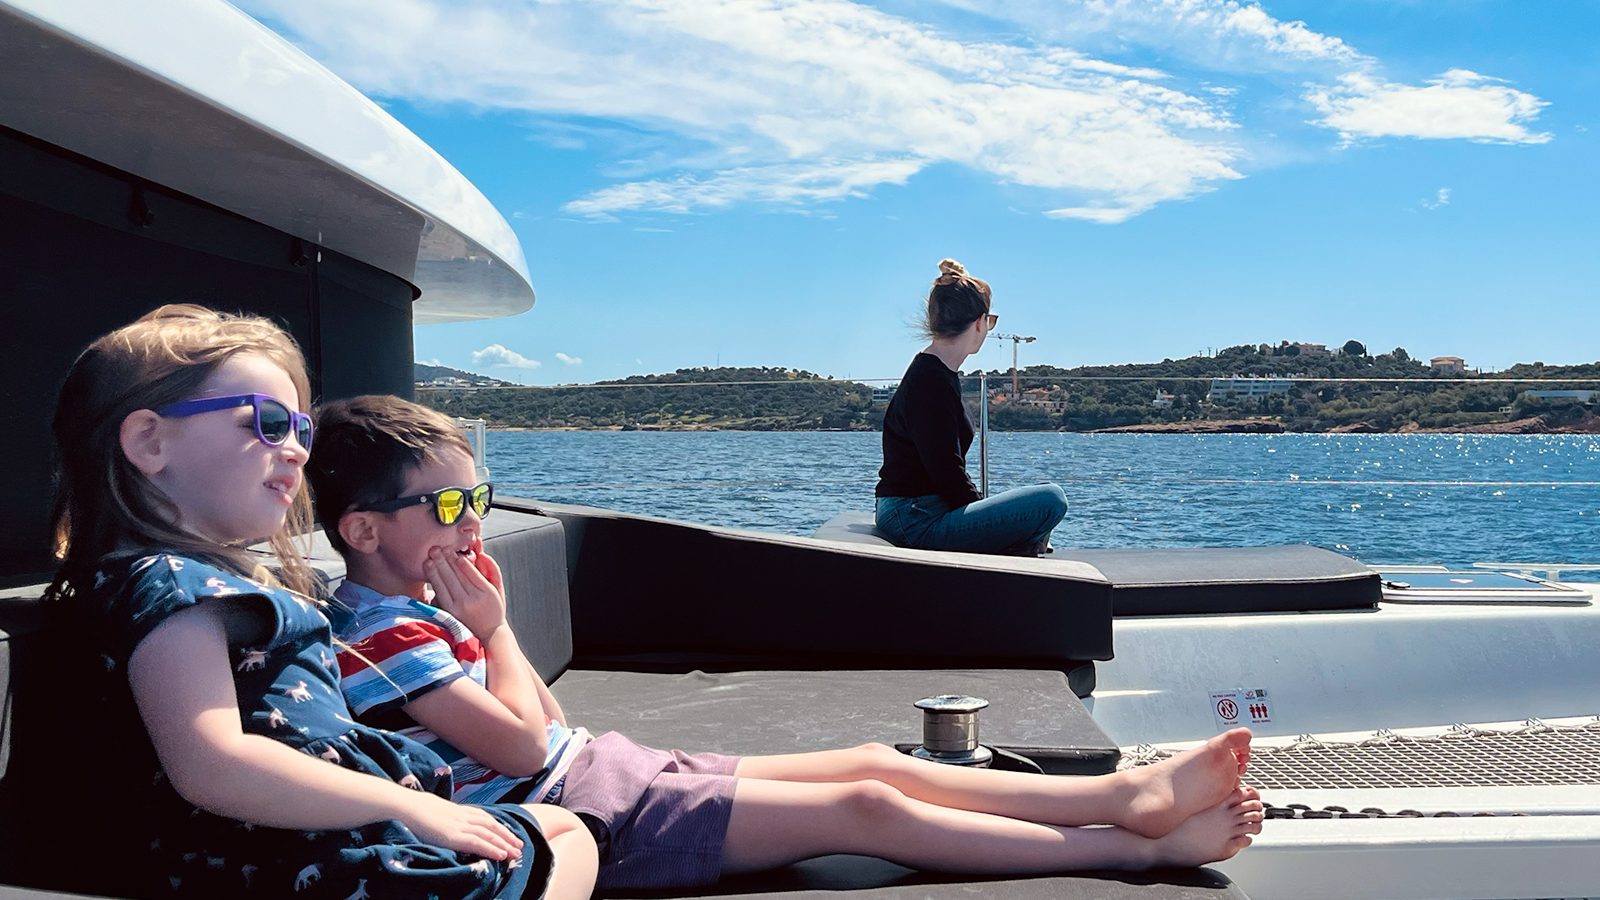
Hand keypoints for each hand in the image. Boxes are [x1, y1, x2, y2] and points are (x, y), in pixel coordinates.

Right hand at [401, 791, 523, 861]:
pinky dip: (491, 848)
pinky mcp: (454, 836)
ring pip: (488, 835)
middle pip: (491, 826)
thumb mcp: (438, 812)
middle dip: (507, 837)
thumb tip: (449, 825)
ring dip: (504, 844)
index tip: (509, 834)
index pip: (485, 818)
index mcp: (461, 810)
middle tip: (520, 846)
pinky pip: (477, 843)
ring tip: (516, 853)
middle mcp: (464, 817)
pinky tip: (501, 855)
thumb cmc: (418, 810)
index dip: (499, 827)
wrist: (408, 806)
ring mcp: (460, 826)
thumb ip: (448, 818)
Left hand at [424, 542, 506, 640]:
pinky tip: (430, 569)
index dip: (460, 561)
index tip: (453, 550)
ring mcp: (458, 607)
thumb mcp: (498, 588)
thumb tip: (481, 554)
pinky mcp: (449, 612)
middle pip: (455, 576)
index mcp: (486, 592)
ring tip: (431, 555)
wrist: (489, 634)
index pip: (470, 573)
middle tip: (437, 548)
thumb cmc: (494, 607)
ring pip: (445, 583)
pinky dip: (434, 579)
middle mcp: (471, 600)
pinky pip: (440, 592)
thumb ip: (493, 569)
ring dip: (436, 567)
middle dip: (445, 559)